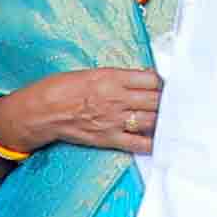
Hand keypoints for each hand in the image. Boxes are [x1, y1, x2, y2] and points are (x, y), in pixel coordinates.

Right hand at [0, 66, 163, 154]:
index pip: (151, 79)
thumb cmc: (63, 87)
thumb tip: (144, 78)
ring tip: (169, 118)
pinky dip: (153, 143)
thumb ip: (120, 77)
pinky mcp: (110, 138)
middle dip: (167, 100)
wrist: (43, 111)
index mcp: (113, 78)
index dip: (162, 82)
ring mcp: (115, 120)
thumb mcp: (93, 73)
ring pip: (152, 120)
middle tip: (173, 102)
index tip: (166, 85)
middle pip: (156, 100)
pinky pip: (139, 143)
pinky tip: (160, 139)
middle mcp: (117, 99)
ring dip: (163, 119)